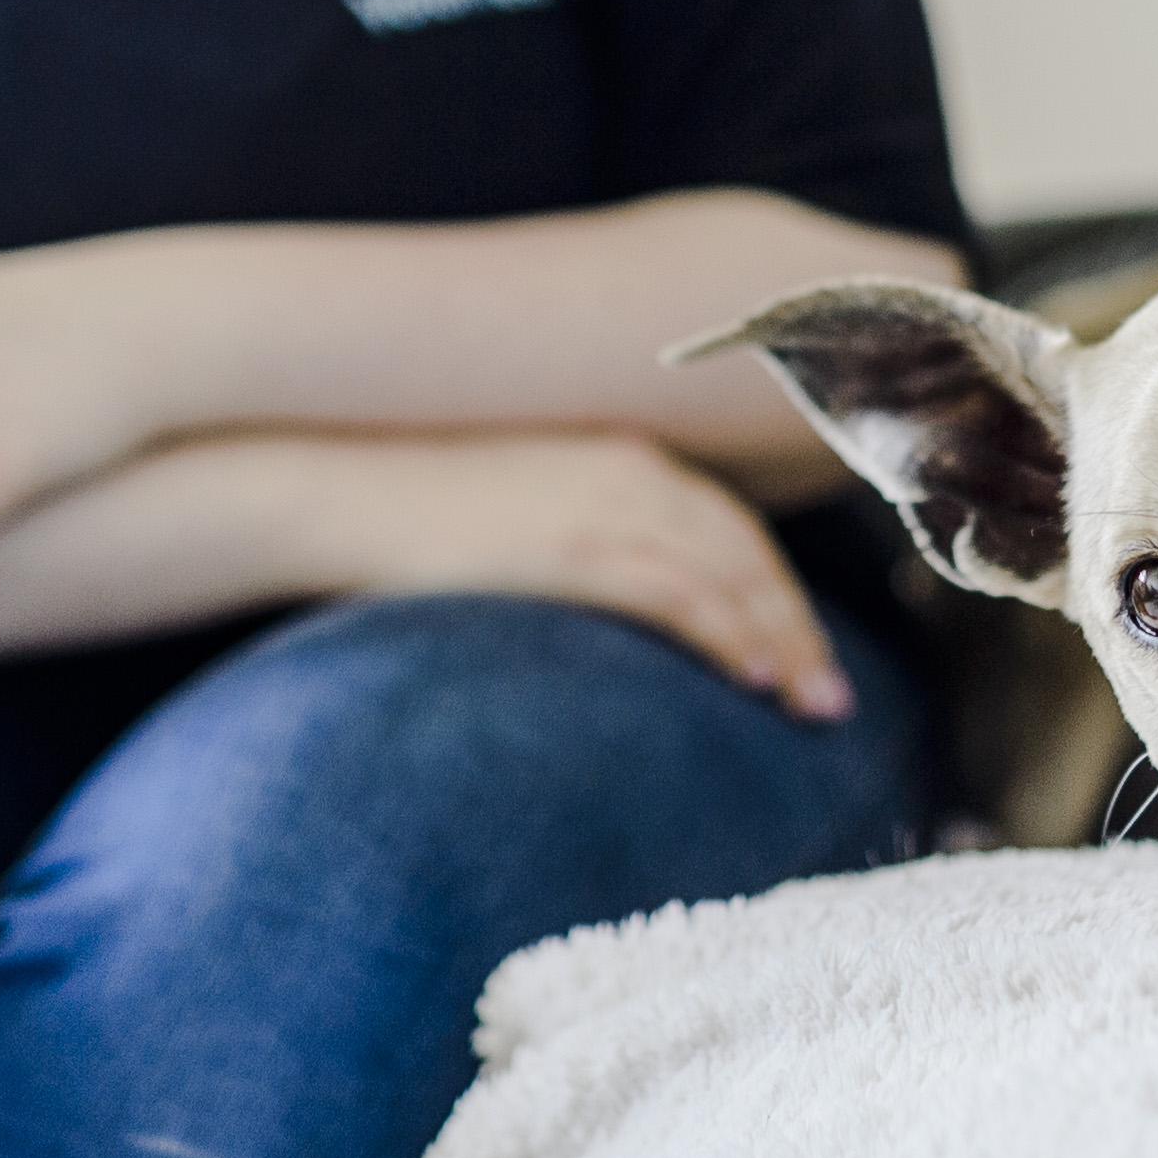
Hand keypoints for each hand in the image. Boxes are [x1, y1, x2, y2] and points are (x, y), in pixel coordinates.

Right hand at [339, 431, 854, 719]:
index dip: (773, 587)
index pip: (727, 521)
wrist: (329, 481)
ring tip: (813, 706)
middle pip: (747, 550)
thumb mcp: (509, 503)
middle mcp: (628, 466)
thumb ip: (568, 532)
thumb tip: (597, 592)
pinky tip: (753, 679)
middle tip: (829, 693)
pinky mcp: (573, 547)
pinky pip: (680, 593)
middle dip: (797, 623)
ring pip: (731, 574)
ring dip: (783, 642)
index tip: (797, 642)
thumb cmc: (402, 501)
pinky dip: (729, 634)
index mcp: (617, 451)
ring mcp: (603, 504)